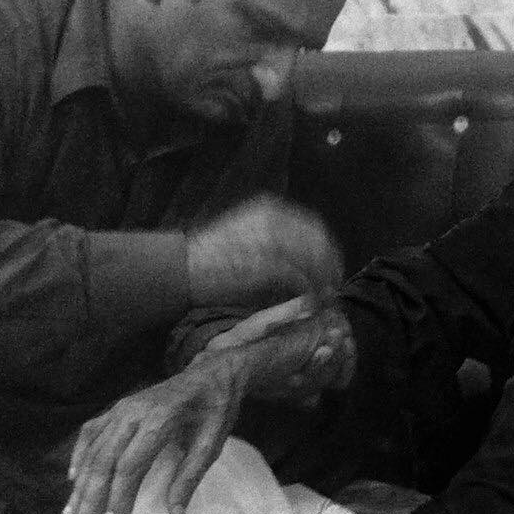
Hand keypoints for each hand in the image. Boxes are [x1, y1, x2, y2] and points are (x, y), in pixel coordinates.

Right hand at [62, 355, 244, 513]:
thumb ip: (190, 478)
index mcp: (159, 420)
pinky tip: (74, 478)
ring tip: (70, 512)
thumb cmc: (213, 411)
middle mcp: (133, 412)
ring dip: (80, 483)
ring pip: (94, 449)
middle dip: (90, 495)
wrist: (209, 377)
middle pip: (104, 458)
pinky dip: (80, 455)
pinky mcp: (117, 408)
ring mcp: (121, 408)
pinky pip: (91, 432)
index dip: (117, 493)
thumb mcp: (211, 445)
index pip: (129, 463)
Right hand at [186, 196, 342, 307]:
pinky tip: (308, 303)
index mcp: (270, 210)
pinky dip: (308, 292)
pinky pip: (299, 279)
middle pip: (319, 242)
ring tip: (322, 299)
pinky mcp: (267, 264)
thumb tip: (303, 265)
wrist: (181, 268)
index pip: (314, 227)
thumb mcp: (247, 238)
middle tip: (332, 288)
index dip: (327, 250)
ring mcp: (272, 240)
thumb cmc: (209, 258)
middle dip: (329, 267)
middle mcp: (275, 220)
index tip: (332, 269)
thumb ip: (276, 244)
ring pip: (313, 261)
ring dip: (322, 281)